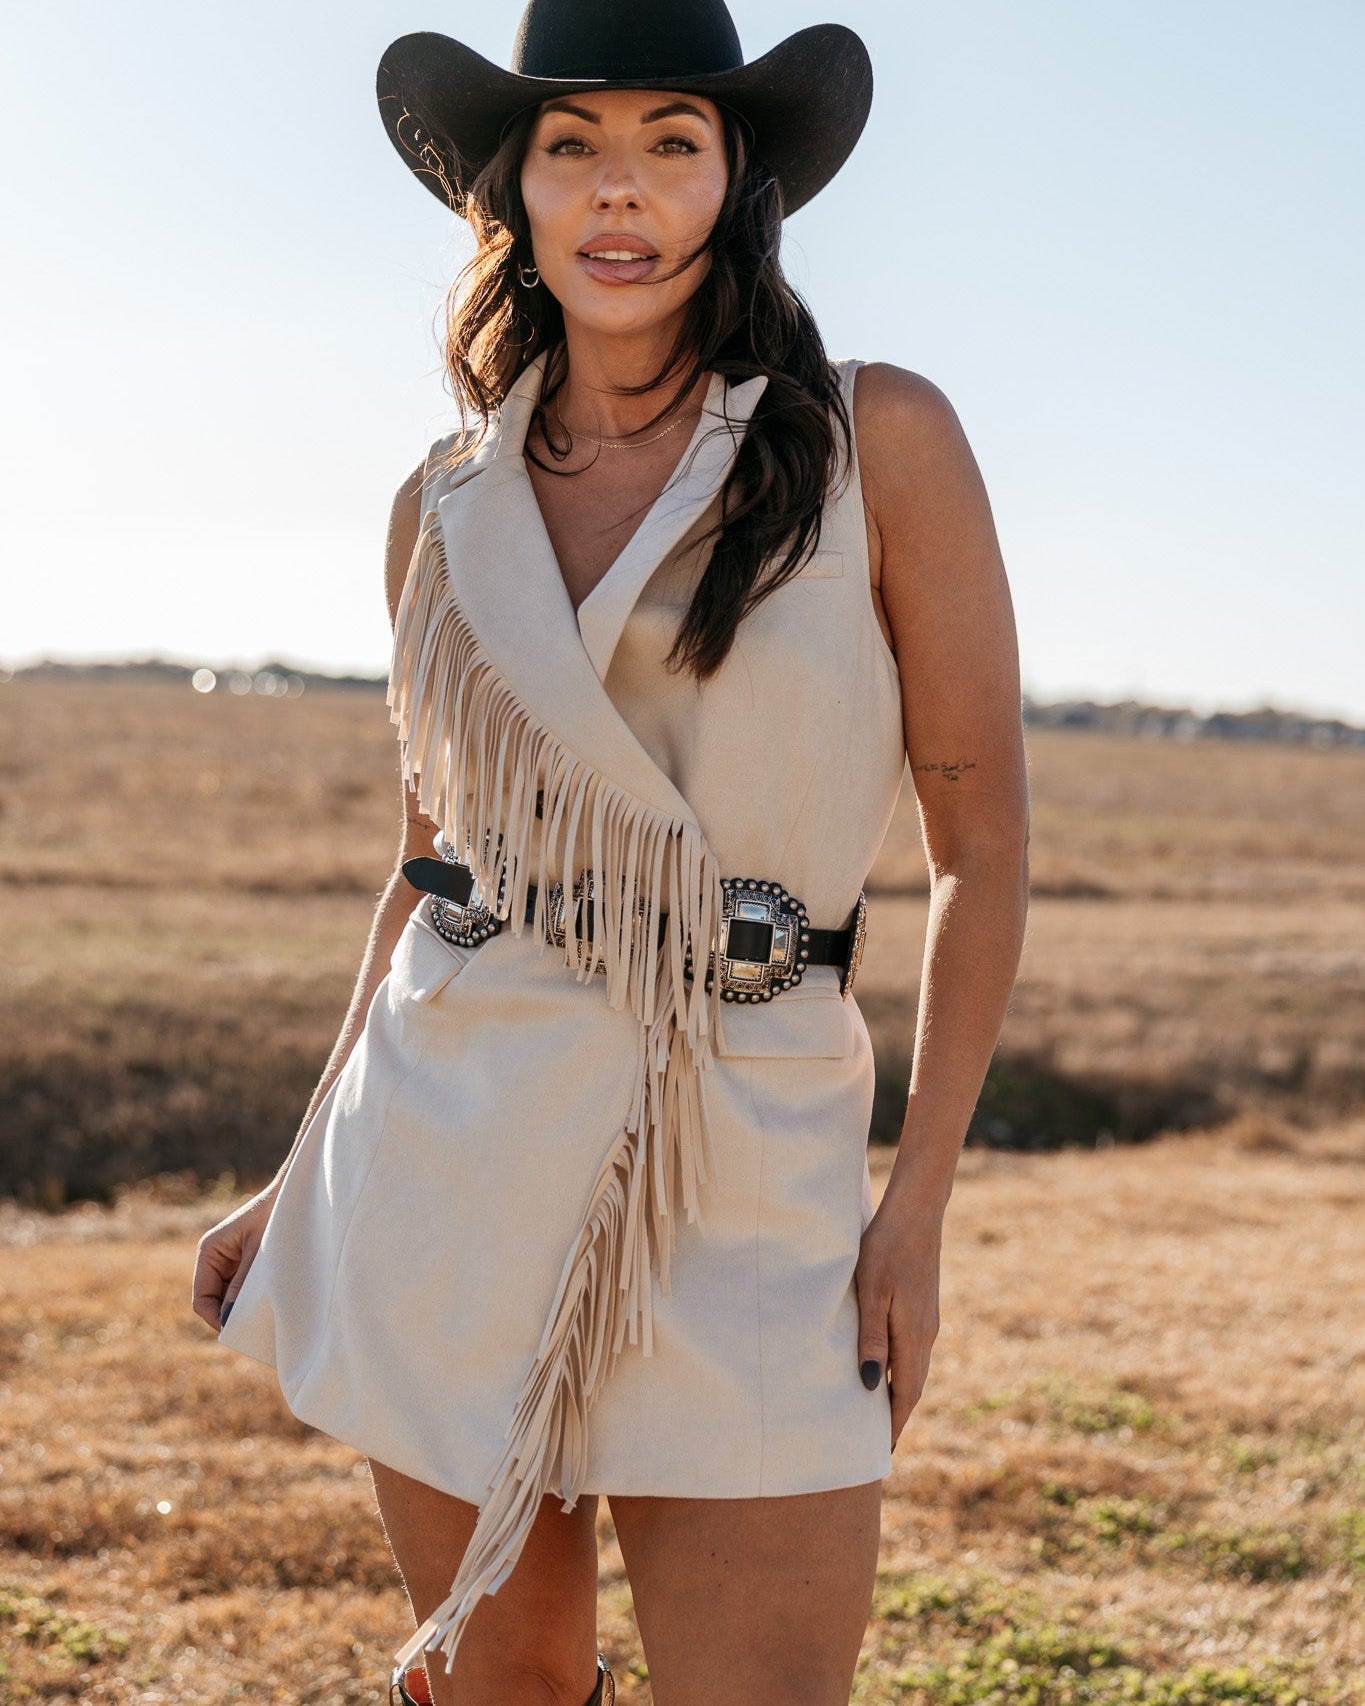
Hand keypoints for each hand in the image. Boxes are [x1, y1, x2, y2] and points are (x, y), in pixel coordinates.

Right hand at [191, 1185, 278, 1334]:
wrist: (296, 1196)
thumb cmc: (277, 1217)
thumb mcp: (260, 1253)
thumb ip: (243, 1286)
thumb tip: (227, 1320)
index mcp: (209, 1251)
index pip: (202, 1299)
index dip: (216, 1318)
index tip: (239, 1330)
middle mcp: (214, 1258)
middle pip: (213, 1302)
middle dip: (230, 1316)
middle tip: (255, 1330)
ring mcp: (228, 1262)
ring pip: (227, 1299)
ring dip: (242, 1308)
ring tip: (265, 1316)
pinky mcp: (243, 1264)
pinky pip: (240, 1291)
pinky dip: (251, 1299)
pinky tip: (270, 1304)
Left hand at [853, 1201, 941, 1449]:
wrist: (917, 1211)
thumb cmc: (886, 1246)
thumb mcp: (871, 1291)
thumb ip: (870, 1338)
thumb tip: (868, 1386)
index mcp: (914, 1335)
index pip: (905, 1393)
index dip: (894, 1422)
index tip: (882, 1451)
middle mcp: (926, 1333)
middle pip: (914, 1386)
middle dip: (898, 1414)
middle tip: (879, 1443)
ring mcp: (928, 1319)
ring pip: (915, 1367)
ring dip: (901, 1392)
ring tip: (881, 1413)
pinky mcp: (924, 1306)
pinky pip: (915, 1350)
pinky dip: (903, 1369)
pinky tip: (888, 1367)